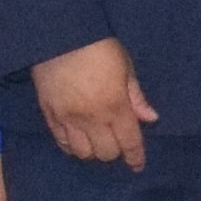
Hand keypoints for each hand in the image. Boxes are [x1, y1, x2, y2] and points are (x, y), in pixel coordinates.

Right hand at [33, 38, 157, 169]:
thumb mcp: (125, 65)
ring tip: (95, 141)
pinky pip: (62, 142)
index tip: (137, 165)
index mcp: (115, 106)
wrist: (58, 35)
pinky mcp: (49, 115)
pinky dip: (71, 146)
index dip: (135, 157)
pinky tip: (77, 139)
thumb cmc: (98, 46)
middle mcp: (92, 119)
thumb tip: (150, 118)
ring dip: (92, 151)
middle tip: (116, 142)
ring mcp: (68, 119)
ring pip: (82, 153)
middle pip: (106, 153)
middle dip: (115, 151)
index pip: (130, 142)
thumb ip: (136, 96)